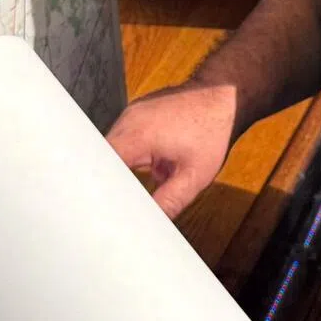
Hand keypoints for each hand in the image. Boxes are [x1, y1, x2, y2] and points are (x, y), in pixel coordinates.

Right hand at [106, 81, 237, 217]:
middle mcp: (129, 119)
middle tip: (109, 207)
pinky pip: (123, 138)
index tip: (96, 208)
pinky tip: (146, 169)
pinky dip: (127, 157)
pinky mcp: (138, 113)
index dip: (94, 189)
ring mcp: (132, 113)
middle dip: (104, 182)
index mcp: (137, 134)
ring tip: (133, 189)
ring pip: (110, 148)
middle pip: (99, 157)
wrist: (226, 96)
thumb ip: (167, 203)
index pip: (97, 165)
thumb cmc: (214, 131)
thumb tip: (147, 224)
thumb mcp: (194, 176)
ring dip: (117, 170)